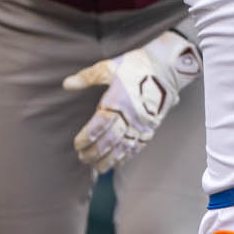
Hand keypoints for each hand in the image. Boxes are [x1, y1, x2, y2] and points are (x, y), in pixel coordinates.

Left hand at [63, 29, 201, 172]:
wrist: (167, 67)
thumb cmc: (136, 65)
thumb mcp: (109, 67)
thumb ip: (87, 77)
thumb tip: (66, 84)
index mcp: (118, 100)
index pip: (99, 125)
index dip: (87, 137)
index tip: (77, 145)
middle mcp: (131, 115)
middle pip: (111, 140)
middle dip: (95, 152)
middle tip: (83, 158)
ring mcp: (143, 123)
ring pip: (125, 147)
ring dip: (110, 159)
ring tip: (97, 167)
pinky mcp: (152, 126)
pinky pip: (139, 145)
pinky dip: (127, 156)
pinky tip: (118, 162)